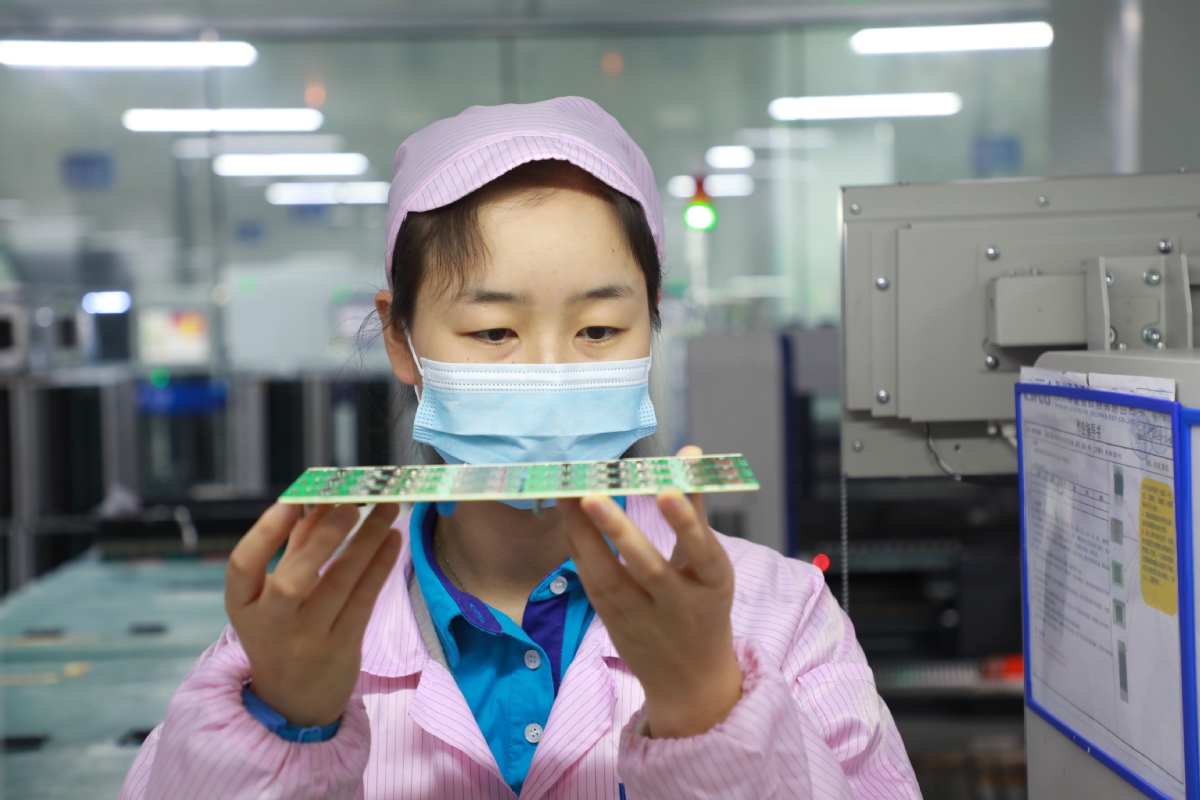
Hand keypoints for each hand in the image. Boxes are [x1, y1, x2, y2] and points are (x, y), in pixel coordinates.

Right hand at [225, 502, 401, 727]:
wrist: (294, 703)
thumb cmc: (284, 630)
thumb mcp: (273, 595)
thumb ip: (293, 547)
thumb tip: (316, 498)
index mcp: (244, 605)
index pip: (242, 567)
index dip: (265, 533)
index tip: (291, 501)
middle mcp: (272, 624)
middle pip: (293, 579)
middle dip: (324, 538)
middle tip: (351, 504)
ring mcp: (307, 639)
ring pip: (339, 585)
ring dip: (366, 542)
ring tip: (387, 508)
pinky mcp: (342, 648)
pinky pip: (364, 601)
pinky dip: (379, 567)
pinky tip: (393, 539)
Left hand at [559, 446, 741, 738]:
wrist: (691, 681)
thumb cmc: (703, 607)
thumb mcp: (711, 565)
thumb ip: (695, 509)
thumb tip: (689, 453)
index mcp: (713, 584)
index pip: (703, 551)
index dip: (686, 522)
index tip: (666, 490)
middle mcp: (679, 605)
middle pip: (649, 568)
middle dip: (620, 532)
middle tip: (593, 495)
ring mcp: (643, 618)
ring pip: (611, 578)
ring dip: (587, 537)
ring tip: (569, 496)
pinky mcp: (614, 623)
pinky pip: (594, 584)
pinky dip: (581, 551)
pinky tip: (568, 519)